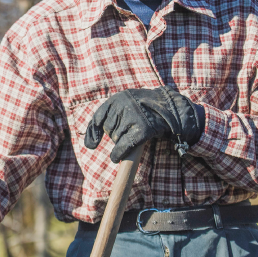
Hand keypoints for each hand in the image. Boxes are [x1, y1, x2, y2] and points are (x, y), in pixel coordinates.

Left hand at [84, 86, 202, 162]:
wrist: (169, 108)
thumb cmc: (143, 109)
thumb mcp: (125, 104)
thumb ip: (108, 117)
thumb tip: (89, 144)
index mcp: (118, 98)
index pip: (99, 116)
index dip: (94, 131)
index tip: (92, 144)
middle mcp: (124, 106)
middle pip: (108, 129)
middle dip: (114, 134)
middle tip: (127, 130)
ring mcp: (133, 118)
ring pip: (115, 138)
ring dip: (120, 142)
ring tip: (133, 134)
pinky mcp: (142, 130)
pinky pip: (123, 146)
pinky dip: (118, 154)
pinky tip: (116, 158)